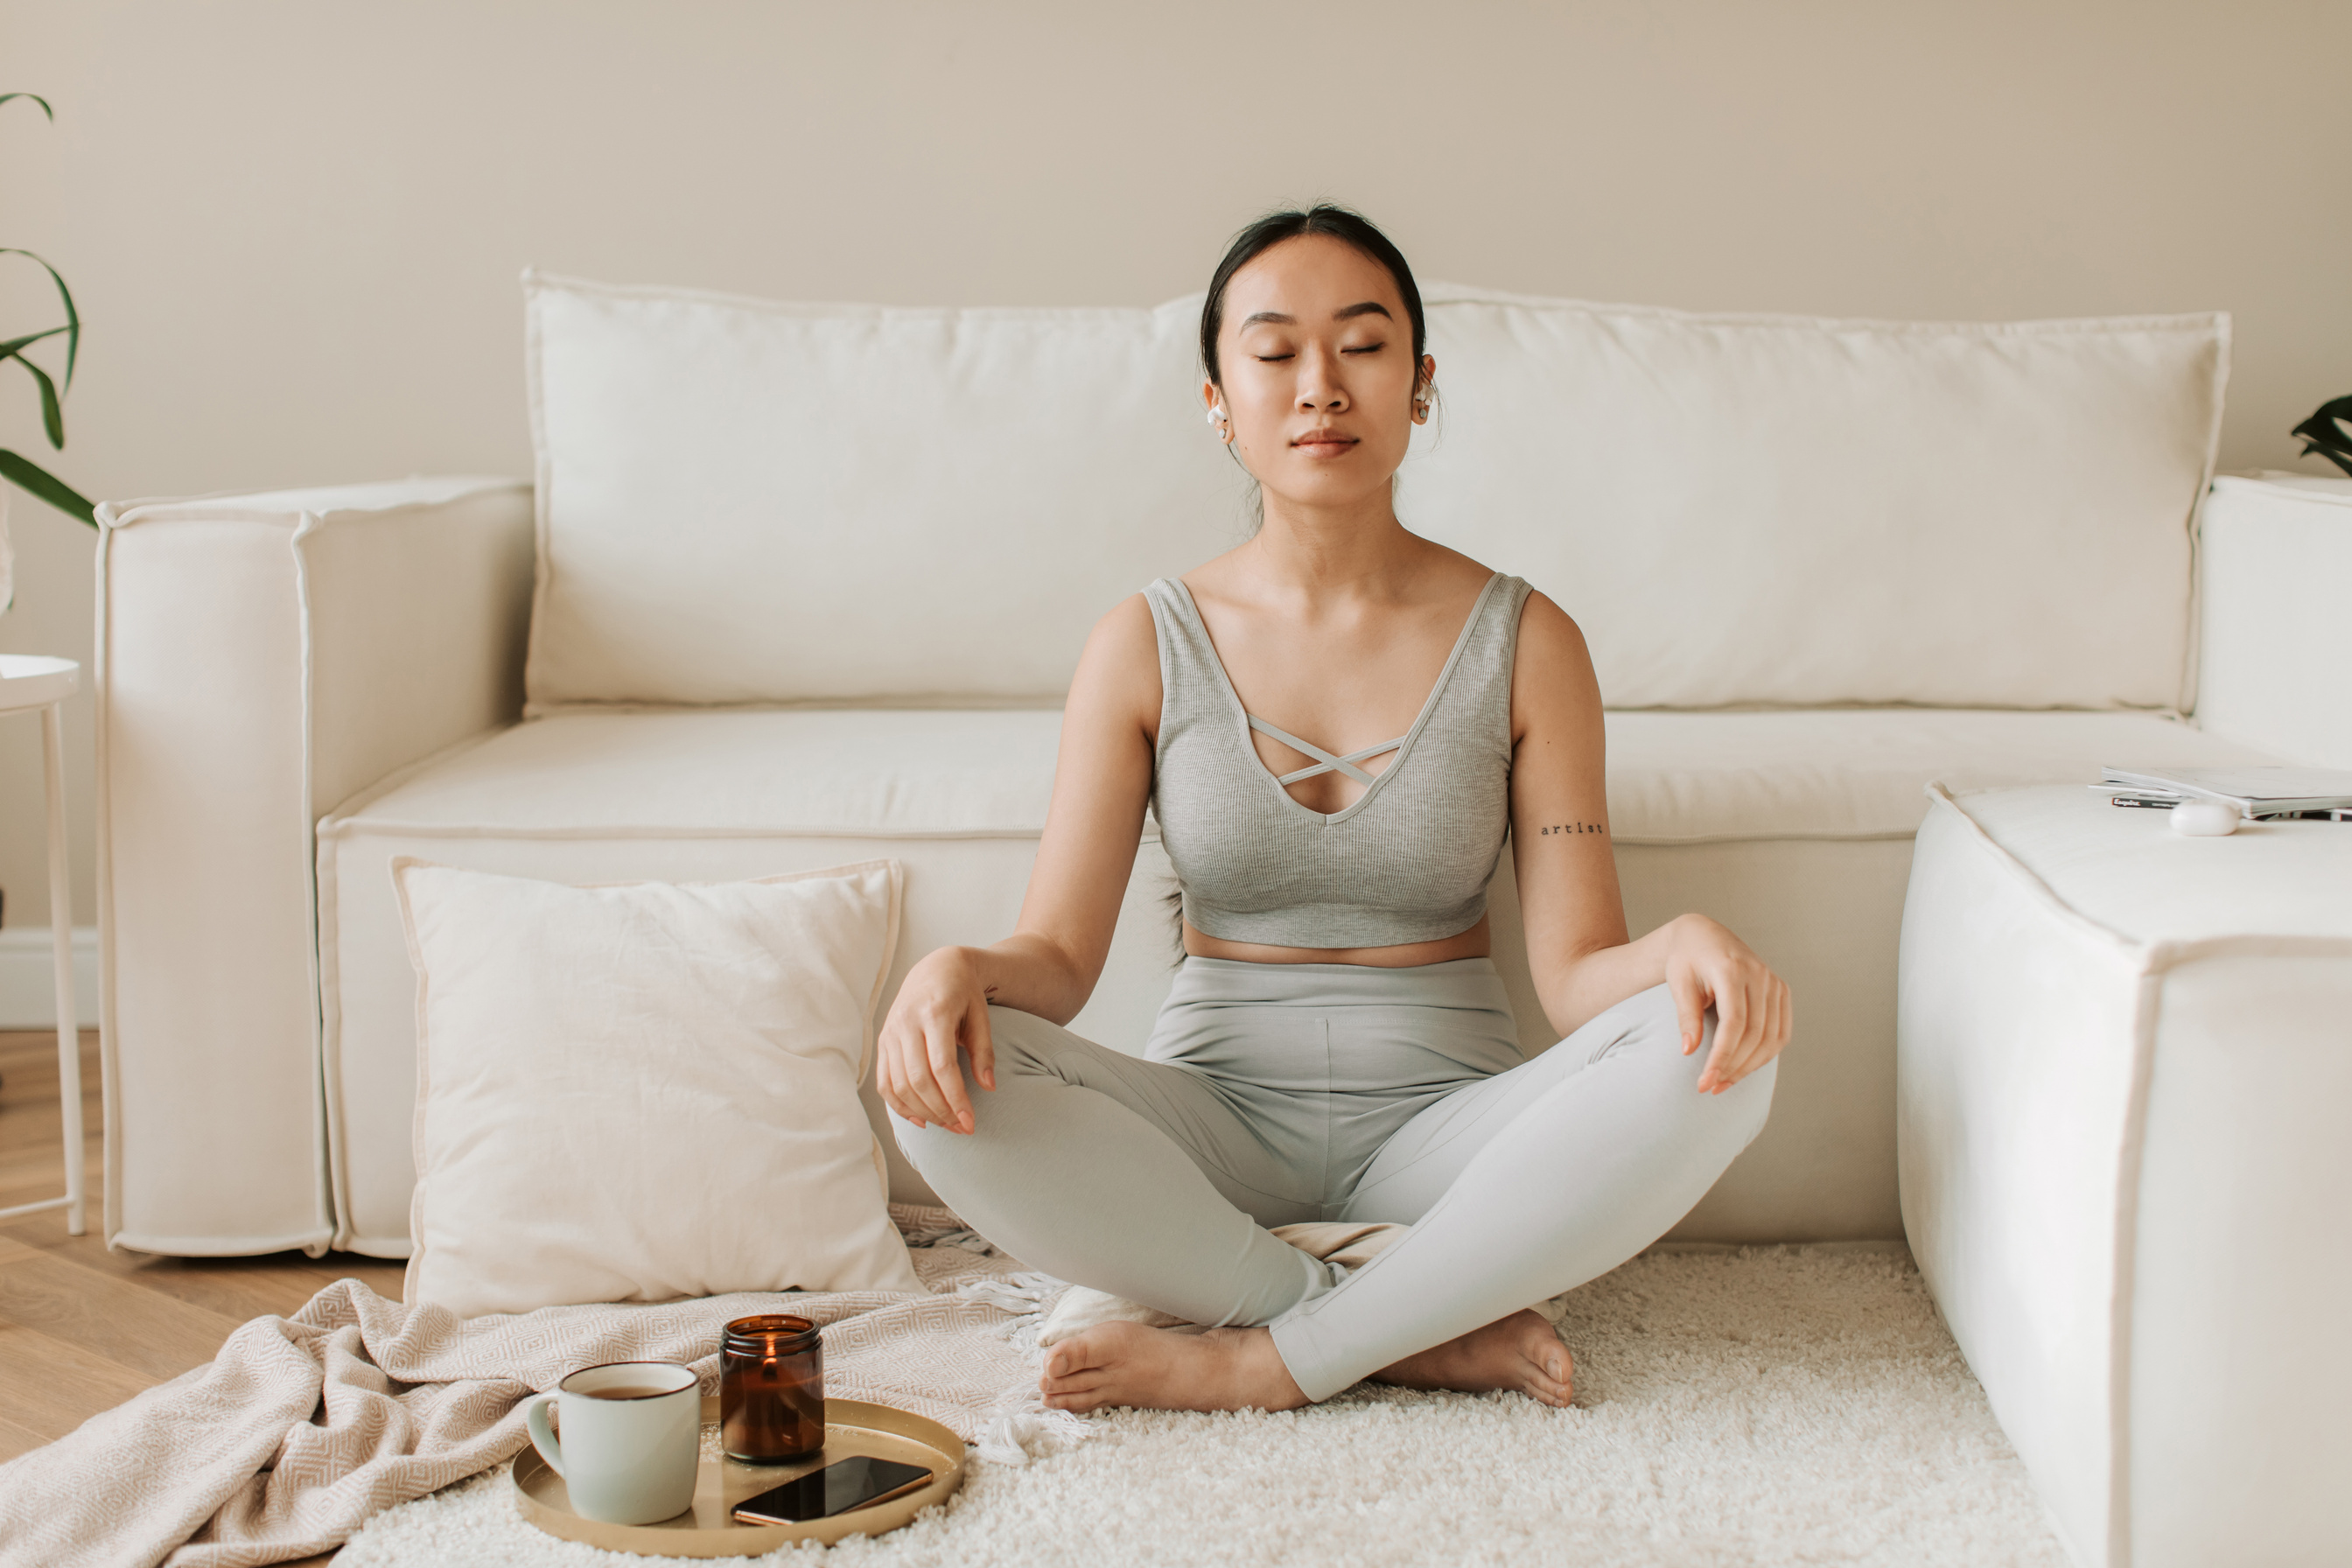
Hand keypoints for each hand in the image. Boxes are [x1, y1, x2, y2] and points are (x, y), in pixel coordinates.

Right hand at [876, 946, 996, 1133]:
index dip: (955, 1097)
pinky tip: (921, 1119)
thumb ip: (984, 1051)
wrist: (936, 968)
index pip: (941, 1065)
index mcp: (934, 1012)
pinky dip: (899, 1105)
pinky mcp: (882, 1043)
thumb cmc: (964, 994)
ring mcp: (890, 1033)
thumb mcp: (981, 1015)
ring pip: (899, 1084)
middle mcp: (906, 1022)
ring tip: (947, 1124)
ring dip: (923, 1111)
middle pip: (918, 1079)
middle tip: (962, 1128)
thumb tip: (989, 1088)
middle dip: (941, 1110)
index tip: (970, 1121)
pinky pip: (884, 1082)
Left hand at [1664, 915, 1791, 1094]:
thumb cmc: (1686, 959)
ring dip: (1749, 1066)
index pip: (1734, 1023)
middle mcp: (1760, 975)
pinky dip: (1765, 1054)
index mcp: (1732, 970)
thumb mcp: (1679, 983)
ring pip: (1772, 1037)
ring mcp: (1774, 983)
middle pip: (1755, 1034)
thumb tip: (1689, 1051)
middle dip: (1733, 1067)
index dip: (1721, 1057)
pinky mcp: (1781, 991)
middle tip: (1710, 1087)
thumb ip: (1686, 1016)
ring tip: (1723, 1082)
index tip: (1704, 1082)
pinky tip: (1743, 1067)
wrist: (1703, 936)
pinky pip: (1781, 1032)